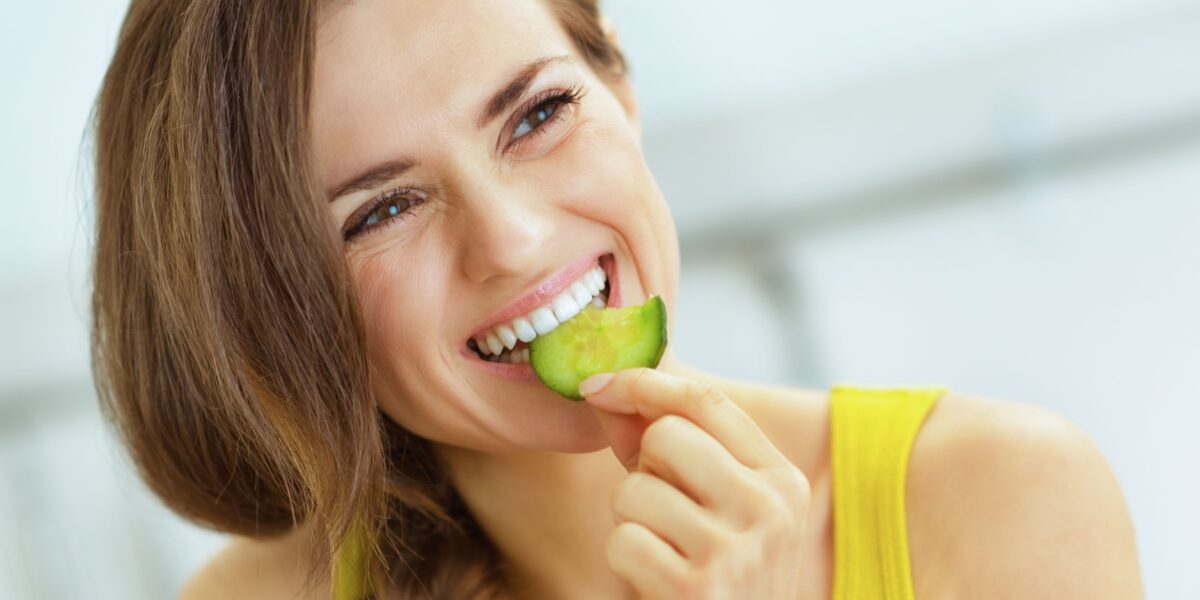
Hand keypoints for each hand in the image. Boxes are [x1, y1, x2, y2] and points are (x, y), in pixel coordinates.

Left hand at [579, 368, 810, 599]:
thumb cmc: (720, 577)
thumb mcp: (714, 507)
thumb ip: (667, 446)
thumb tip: (605, 388)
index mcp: (782, 481)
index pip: (709, 403)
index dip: (646, 384)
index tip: (600, 385)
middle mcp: (769, 510)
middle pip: (666, 436)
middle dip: (644, 470)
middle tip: (664, 512)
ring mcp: (736, 550)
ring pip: (635, 489)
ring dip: (631, 520)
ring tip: (664, 551)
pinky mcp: (696, 589)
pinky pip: (623, 540)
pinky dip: (624, 560)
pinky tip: (654, 581)